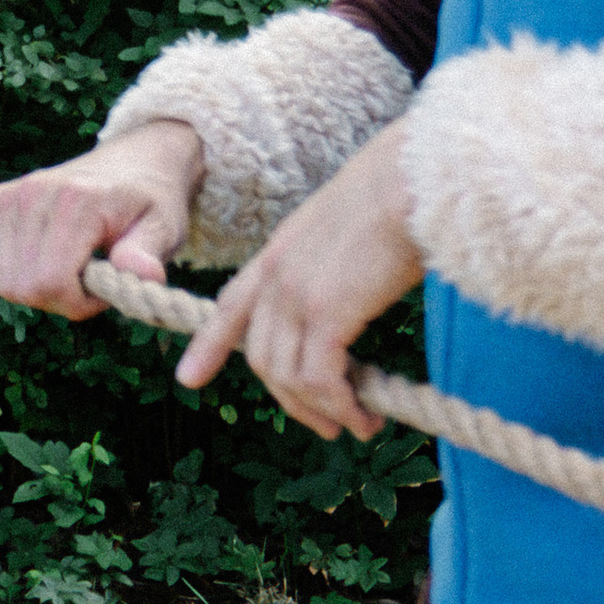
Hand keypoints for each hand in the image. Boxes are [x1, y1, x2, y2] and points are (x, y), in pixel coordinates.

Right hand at [0, 119, 202, 318]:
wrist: (134, 161)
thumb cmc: (151, 201)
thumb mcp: (164, 228)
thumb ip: (148, 253)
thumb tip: (141, 275)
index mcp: (76, 201)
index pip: (50, 281)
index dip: (76, 303)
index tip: (103, 292)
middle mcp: (34, 194)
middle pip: (21, 286)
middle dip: (55, 300)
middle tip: (87, 284)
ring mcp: (11, 195)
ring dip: (33, 289)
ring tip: (68, 271)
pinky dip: (12, 274)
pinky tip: (43, 262)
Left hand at [176, 123, 419, 440]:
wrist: (414, 178)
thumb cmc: (402, 197)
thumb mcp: (350, 228)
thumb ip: (337, 263)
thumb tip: (356, 294)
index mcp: (280, 251)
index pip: (230, 304)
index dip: (210, 344)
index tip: (189, 377)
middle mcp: (277, 273)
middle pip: (260, 356)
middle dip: (290, 400)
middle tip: (329, 424)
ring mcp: (295, 293)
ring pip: (285, 375)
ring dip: (320, 411)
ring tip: (355, 426)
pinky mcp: (325, 311)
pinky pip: (317, 379)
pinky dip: (339, 406)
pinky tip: (366, 417)